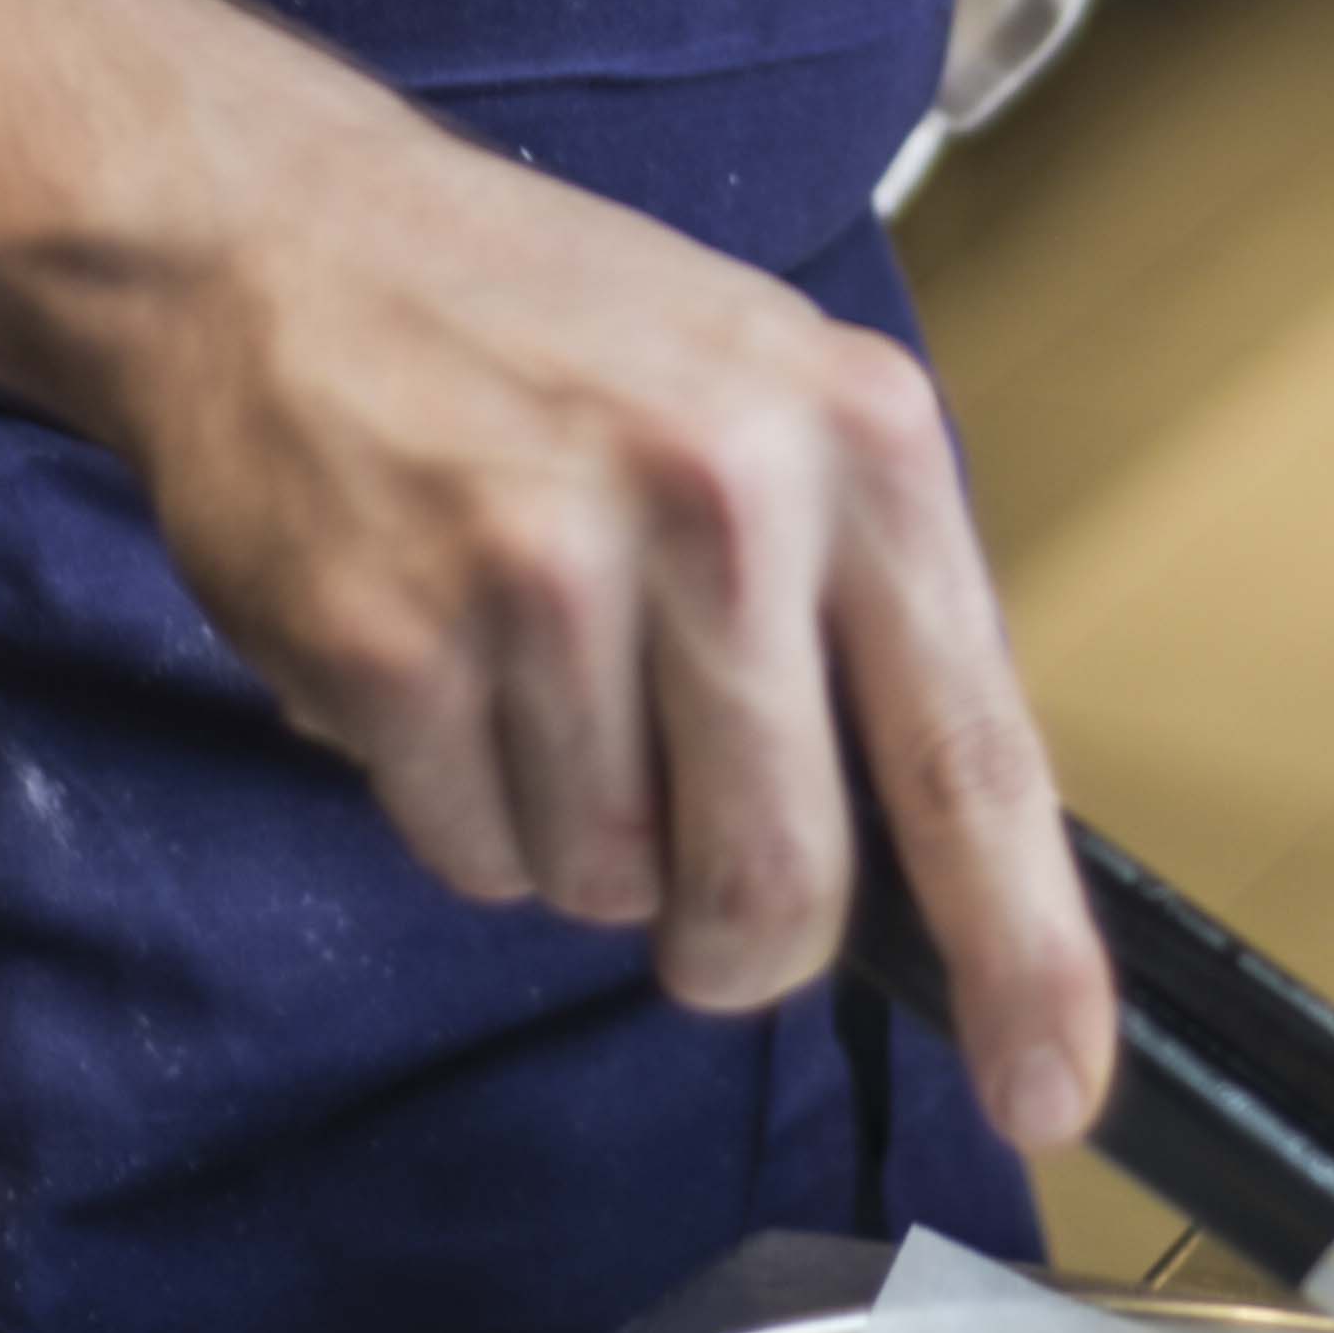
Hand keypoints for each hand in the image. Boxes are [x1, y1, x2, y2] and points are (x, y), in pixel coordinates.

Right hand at [78, 85, 1116, 1156]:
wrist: (283, 234)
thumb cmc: (549, 336)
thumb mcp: (770, 401)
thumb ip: (862, 607)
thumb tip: (946, 873)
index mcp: (857, 441)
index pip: (973, 754)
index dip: (1022, 955)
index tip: (1051, 1098)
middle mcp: (721, 496)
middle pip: (781, 880)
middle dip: (737, 939)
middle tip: (693, 893)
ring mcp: (546, 567)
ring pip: (609, 885)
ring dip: (573, 837)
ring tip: (529, 666)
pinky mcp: (392, 637)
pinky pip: (472, 857)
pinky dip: (461, 810)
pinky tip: (439, 664)